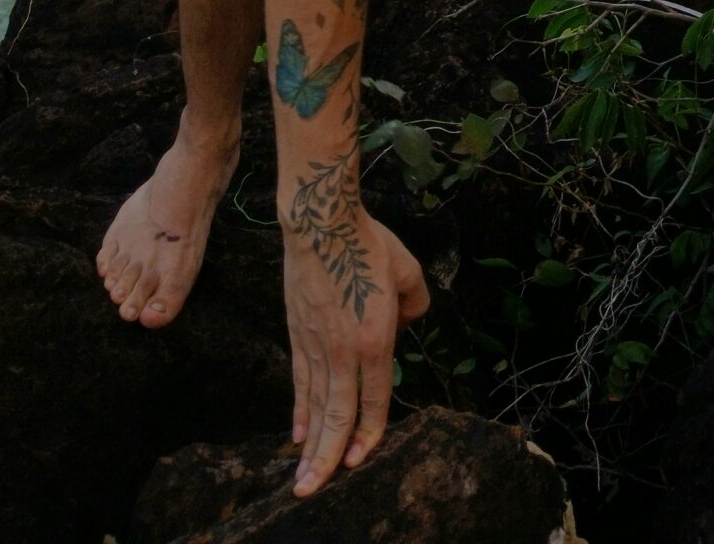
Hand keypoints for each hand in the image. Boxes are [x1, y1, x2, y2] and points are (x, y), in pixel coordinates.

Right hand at [281, 206, 429, 496]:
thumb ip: (416, 303)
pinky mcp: (298, 335)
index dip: (369, 434)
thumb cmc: (368, 243)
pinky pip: (300, 382)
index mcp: (375, 340)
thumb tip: (411, 320)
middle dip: (328, 458)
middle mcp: (343, 352)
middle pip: (337, 415)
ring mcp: (317, 346)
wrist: (321, 223)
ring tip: (302, 480)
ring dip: (310, 445)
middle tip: (316, 491)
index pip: (375, 400)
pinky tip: (296, 434)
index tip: (360, 460)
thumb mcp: (408, 271)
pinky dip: (298, 410)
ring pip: (315, 406)